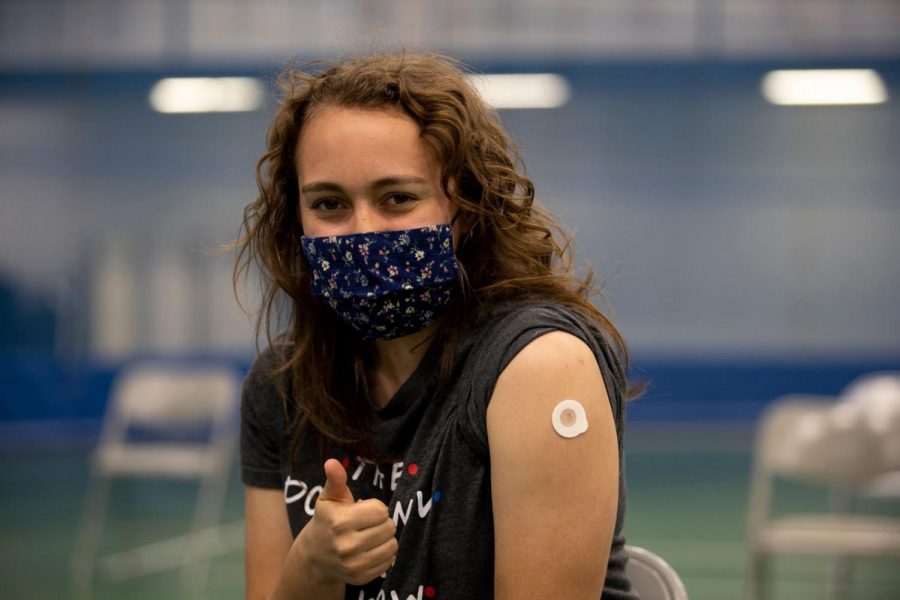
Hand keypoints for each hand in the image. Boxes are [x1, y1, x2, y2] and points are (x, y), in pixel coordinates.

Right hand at [296, 459, 397, 586]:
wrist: (314, 557)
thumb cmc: (326, 521)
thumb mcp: (328, 498)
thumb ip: (335, 480)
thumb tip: (331, 462)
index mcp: (340, 522)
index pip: (381, 511)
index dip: (375, 508)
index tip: (364, 510)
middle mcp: (346, 546)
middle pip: (389, 527)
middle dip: (382, 522)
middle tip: (368, 524)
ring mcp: (354, 565)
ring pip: (392, 545)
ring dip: (385, 538)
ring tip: (371, 535)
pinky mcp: (360, 578)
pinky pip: (389, 561)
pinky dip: (384, 554)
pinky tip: (370, 550)